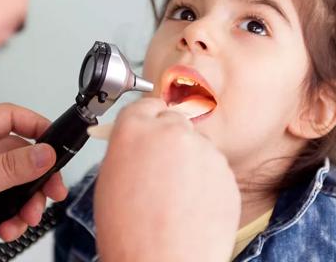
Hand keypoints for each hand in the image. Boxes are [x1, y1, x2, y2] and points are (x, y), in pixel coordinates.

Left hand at [0, 103, 67, 260]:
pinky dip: (18, 217)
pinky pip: (14, 203)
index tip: (55, 141)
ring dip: (31, 201)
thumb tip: (43, 154)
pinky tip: (10, 227)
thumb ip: (8, 169)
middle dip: (39, 175)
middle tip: (53, 188)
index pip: (9, 117)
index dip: (35, 125)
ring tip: (27, 216)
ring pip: (22, 181)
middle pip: (23, 153)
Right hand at [94, 98, 240, 261]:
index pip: (146, 105)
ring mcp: (202, 149)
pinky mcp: (225, 170)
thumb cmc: (129, 231)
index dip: (148, 120)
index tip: (152, 128)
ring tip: (177, 195)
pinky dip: (207, 180)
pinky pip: (214, 167)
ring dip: (189, 161)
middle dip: (169, 139)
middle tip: (163, 168)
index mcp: (134, 129)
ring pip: (196, 144)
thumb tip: (140, 141)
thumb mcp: (110, 179)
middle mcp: (169, 131)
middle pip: (174, 121)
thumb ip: (128, 149)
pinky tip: (193, 204)